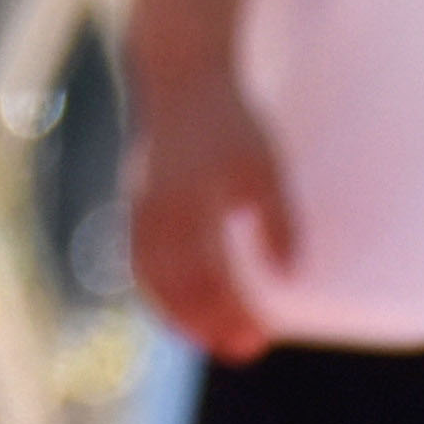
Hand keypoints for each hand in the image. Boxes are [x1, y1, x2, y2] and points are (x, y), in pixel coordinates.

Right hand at [125, 62, 299, 365]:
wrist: (178, 73)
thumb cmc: (229, 120)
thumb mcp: (265, 165)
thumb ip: (278, 219)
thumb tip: (289, 275)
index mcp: (190, 205)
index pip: (209, 278)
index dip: (233, 312)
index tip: (260, 336)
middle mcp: (157, 212)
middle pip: (177, 287)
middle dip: (207, 323)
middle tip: (241, 350)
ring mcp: (139, 207)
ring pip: (151, 277)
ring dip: (178, 313)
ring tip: (208, 336)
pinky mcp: (134, 201)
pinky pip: (137, 258)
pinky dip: (155, 289)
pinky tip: (177, 302)